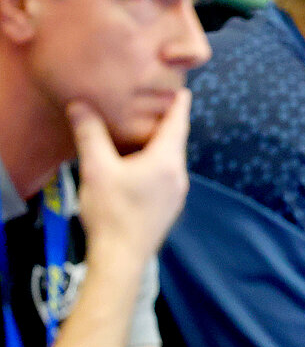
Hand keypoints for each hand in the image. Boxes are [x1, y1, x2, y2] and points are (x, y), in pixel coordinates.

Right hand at [69, 89, 191, 270]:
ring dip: (157, 144)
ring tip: (141, 130)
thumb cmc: (112, 213)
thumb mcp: (96, 168)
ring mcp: (176, 194)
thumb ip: (90, 134)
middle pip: (175, 141)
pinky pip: (165, 175)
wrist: (122, 258)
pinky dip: (154, 162)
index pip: (178, 123)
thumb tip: (80, 105)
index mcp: (167, 161)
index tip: (182, 89)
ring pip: (169, 159)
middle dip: (165, 122)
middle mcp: (178, 176)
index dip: (179, 104)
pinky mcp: (168, 206)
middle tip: (155, 104)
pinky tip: (136, 164)